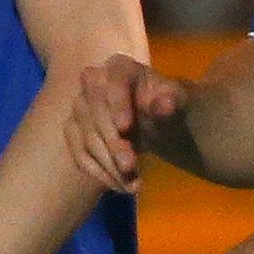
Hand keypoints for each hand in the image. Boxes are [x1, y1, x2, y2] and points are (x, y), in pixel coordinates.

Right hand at [67, 54, 186, 193]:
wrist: (157, 123)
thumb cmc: (169, 106)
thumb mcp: (178, 103)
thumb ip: (172, 102)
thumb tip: (164, 104)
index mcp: (120, 67)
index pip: (113, 79)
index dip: (117, 102)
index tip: (125, 127)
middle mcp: (93, 82)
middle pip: (94, 112)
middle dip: (112, 143)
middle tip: (130, 167)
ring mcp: (80, 107)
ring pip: (85, 138)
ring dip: (108, 165)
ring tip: (133, 185)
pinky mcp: (75, 131)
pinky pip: (80, 155)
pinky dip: (99, 174)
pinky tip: (121, 186)